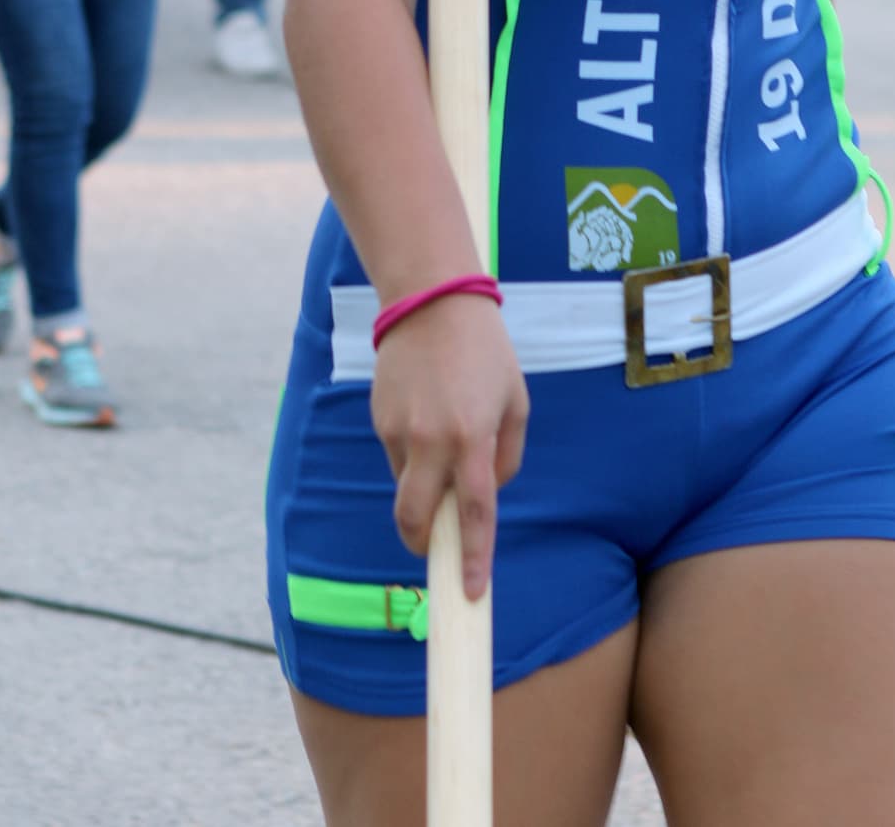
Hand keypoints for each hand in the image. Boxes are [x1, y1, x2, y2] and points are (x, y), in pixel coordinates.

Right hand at [371, 292, 528, 597]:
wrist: (431, 303)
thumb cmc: (485, 352)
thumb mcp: (515, 399)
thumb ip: (506, 454)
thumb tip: (487, 492)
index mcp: (472, 437)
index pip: (474, 514)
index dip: (473, 557)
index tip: (472, 591)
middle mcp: (431, 441)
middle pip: (416, 519)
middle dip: (423, 543)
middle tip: (434, 547)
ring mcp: (399, 432)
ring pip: (407, 484)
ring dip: (423, 484)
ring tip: (444, 433)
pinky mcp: (379, 420)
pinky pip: (397, 455)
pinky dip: (413, 452)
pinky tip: (427, 411)